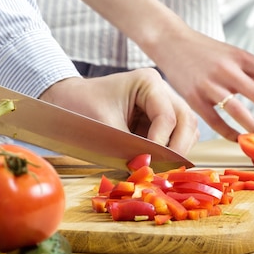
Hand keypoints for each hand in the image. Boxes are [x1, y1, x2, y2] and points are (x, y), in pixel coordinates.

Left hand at [39, 68, 198, 155]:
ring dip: (178, 150)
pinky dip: (171, 151)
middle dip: (177, 148)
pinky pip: (176, 136)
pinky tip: (159, 164)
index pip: (167, 116)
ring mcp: (163, 104)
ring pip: (187, 129)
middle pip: (186, 120)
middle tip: (164, 171)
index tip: (149, 163)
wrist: (67, 103)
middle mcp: (161, 90)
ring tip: (162, 169)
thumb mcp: (104, 127)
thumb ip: (129, 147)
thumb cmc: (80, 108)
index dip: (161, 143)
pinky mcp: (159, 120)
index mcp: (148, 82)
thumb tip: (149, 169)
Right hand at [152, 31, 253, 141]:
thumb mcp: (231, 53)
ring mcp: (209, 85)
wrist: (171, 42)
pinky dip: (230, 133)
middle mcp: (226, 69)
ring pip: (239, 112)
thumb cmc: (204, 50)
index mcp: (240, 56)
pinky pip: (216, 122)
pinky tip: (240, 139)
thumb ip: (251, 70)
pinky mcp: (194, 99)